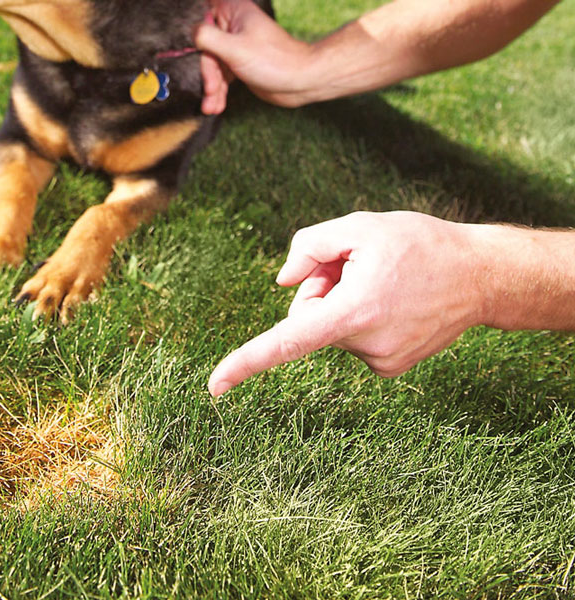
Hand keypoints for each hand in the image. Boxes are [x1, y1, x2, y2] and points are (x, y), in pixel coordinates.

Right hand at [196, 0, 312, 113]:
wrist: (299, 82)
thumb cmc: (275, 61)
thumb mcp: (235, 49)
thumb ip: (207, 38)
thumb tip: (191, 33)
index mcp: (233, 11)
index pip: (201, 15)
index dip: (194, 33)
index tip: (188, 51)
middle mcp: (233, 25)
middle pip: (204, 47)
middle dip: (207, 72)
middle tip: (211, 89)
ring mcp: (235, 45)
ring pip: (211, 65)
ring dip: (211, 87)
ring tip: (212, 106)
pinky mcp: (238, 63)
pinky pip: (220, 76)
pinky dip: (218, 91)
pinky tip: (216, 105)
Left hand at [208, 211, 487, 395]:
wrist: (482, 275)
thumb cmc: (420, 244)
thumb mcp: (360, 226)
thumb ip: (309, 246)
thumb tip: (283, 282)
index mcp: (352, 313)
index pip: (286, 341)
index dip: (246, 362)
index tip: (214, 386)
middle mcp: (364, 346)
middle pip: (307, 316)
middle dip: (320, 290)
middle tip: (361, 268)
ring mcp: (379, 362)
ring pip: (330, 327)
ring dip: (342, 303)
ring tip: (385, 284)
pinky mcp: (389, 368)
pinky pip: (350, 339)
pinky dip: (359, 319)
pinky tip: (392, 303)